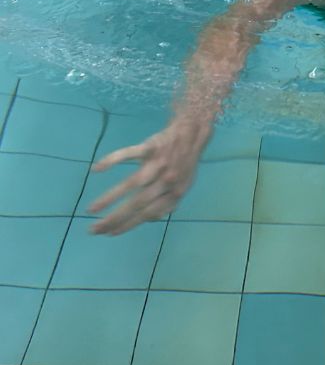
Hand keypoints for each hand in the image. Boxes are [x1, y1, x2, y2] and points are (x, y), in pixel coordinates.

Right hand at [88, 123, 203, 234]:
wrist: (192, 132)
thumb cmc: (184, 163)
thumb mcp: (184, 186)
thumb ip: (168, 203)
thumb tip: (150, 219)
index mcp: (175, 193)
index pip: (149, 214)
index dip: (129, 224)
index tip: (110, 233)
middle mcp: (167, 180)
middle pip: (137, 203)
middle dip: (115, 218)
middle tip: (94, 229)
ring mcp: (158, 163)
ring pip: (131, 183)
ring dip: (109, 198)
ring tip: (91, 210)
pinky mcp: (151, 146)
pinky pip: (129, 153)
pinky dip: (113, 160)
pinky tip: (97, 169)